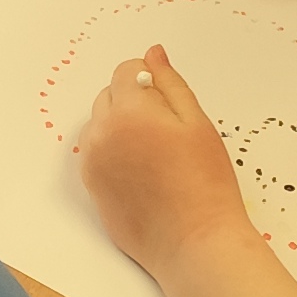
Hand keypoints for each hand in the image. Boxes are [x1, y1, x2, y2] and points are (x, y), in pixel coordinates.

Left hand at [74, 44, 254, 277]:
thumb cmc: (205, 183)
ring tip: (156, 156)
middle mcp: (101, 134)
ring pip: (100, 126)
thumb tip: (152, 54)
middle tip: (169, 133)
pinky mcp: (92, 188)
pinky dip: (114, 154)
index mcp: (128, 112)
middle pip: (109, 97)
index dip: (150, 81)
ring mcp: (92, 163)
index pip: (126, 72)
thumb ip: (170, 83)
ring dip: (121, 128)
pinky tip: (144, 174)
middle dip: (134, 103)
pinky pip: (97, 154)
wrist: (194, 242)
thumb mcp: (196, 123)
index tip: (170, 104)